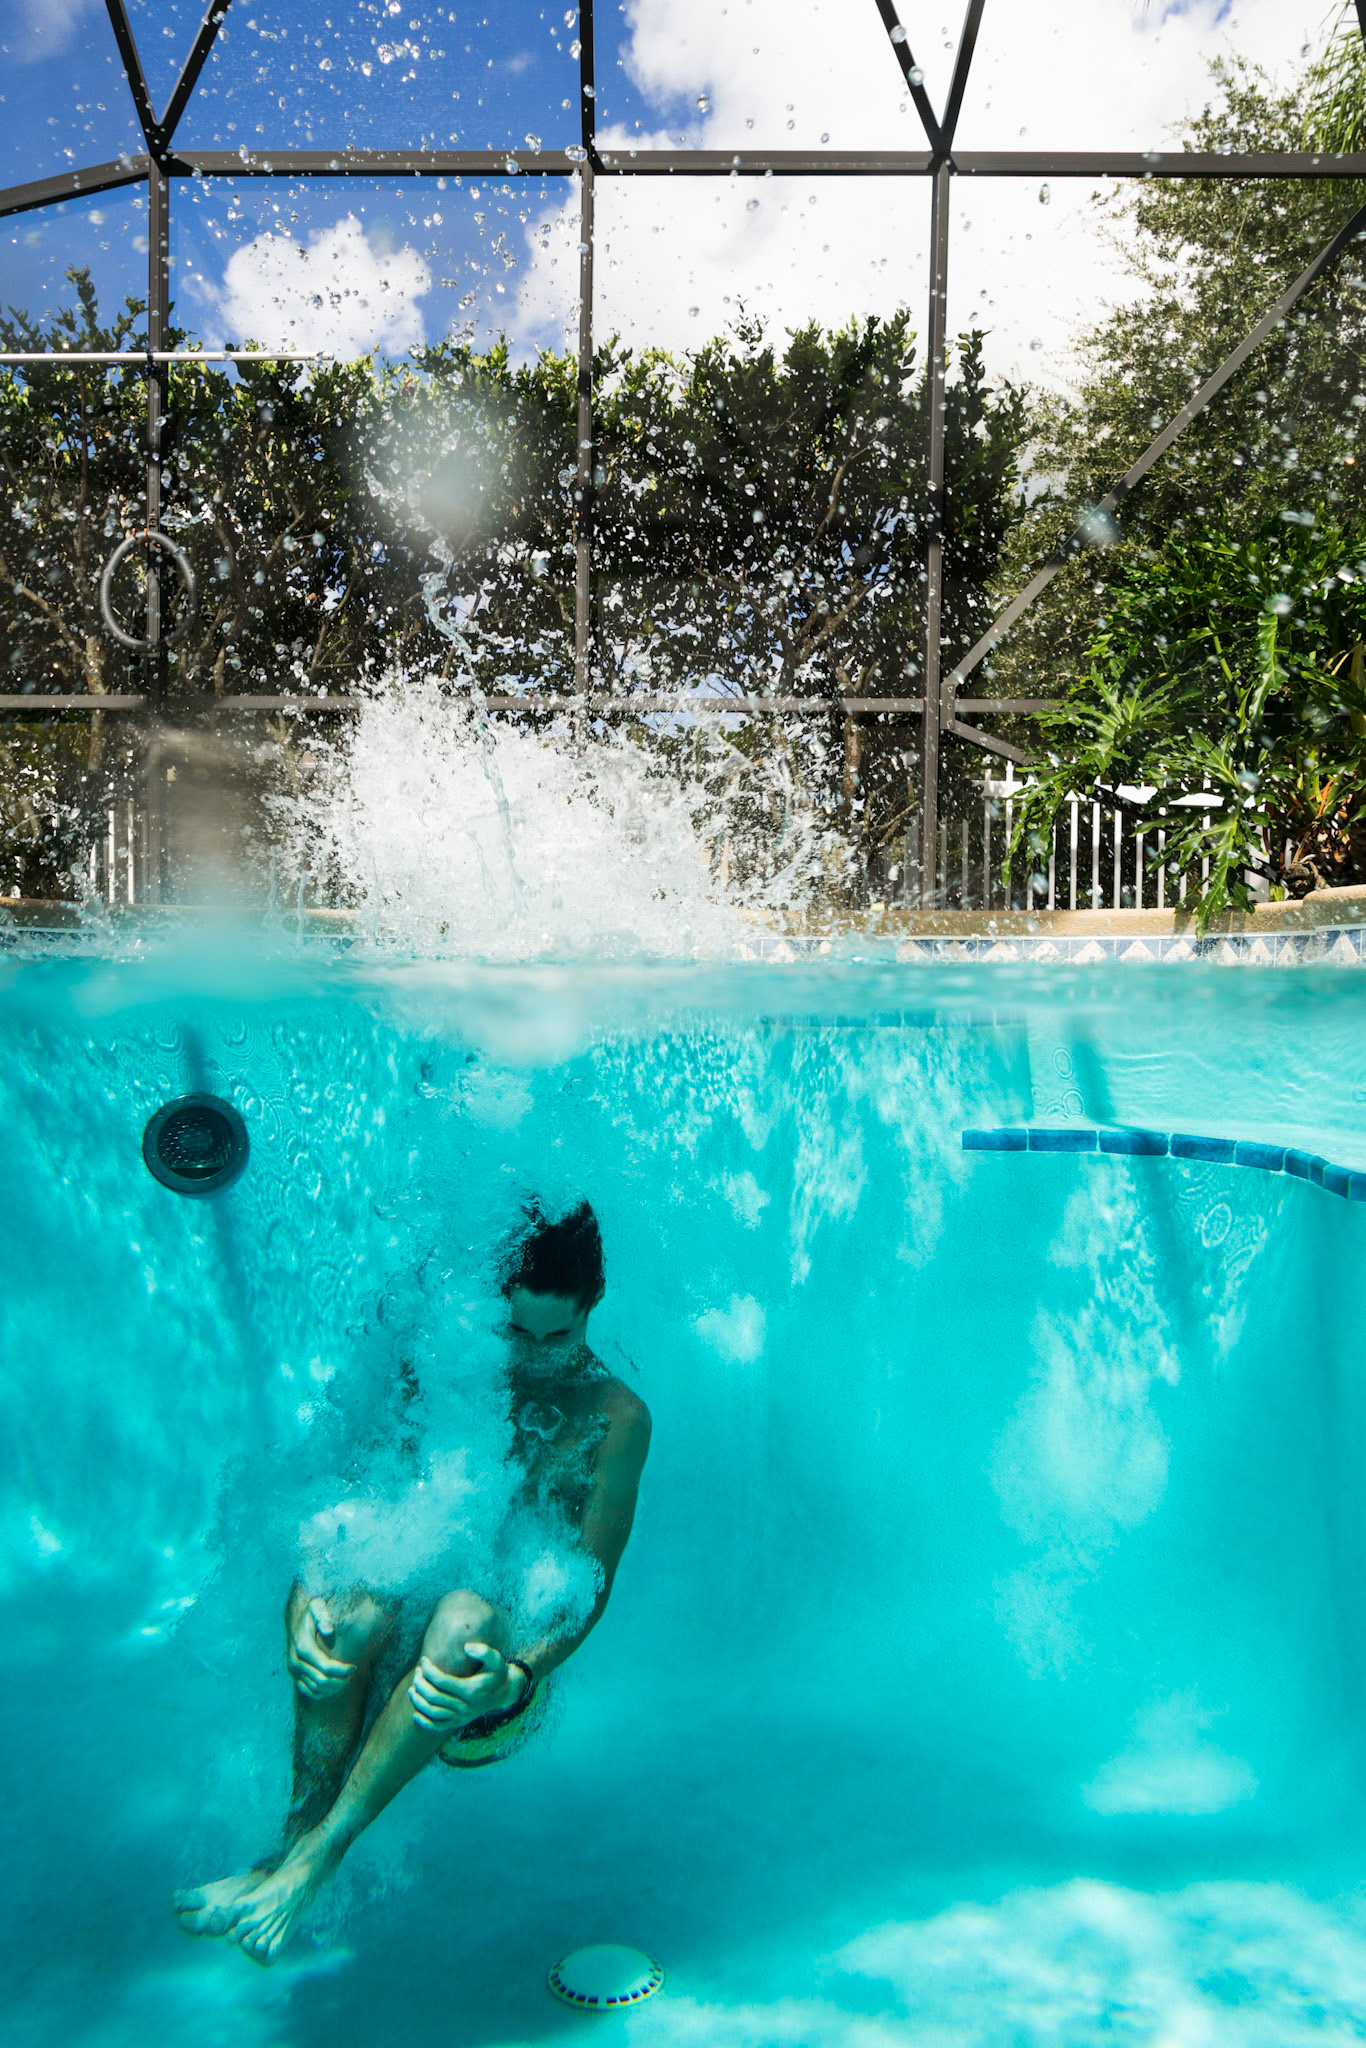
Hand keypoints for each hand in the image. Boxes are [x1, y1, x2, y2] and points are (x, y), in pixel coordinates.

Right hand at [286, 1596, 356, 1700]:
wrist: (296, 1617)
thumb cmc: (311, 1611)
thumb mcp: (316, 1607)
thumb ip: (322, 1616)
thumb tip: (329, 1630)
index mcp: (302, 1647)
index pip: (325, 1667)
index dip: (342, 1670)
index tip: (354, 1666)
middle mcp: (295, 1661)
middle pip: (321, 1681)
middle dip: (340, 1680)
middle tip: (353, 1673)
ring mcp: (294, 1670)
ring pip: (315, 1689)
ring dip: (334, 1687)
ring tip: (347, 1678)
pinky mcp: (295, 1675)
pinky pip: (308, 1692)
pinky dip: (323, 1693)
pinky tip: (336, 1685)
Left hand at [408, 1642, 526, 1732]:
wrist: (504, 1693)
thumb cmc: (496, 1672)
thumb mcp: (496, 1659)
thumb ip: (484, 1651)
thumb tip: (466, 1647)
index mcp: (471, 1690)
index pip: (442, 1681)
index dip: (429, 1670)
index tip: (424, 1660)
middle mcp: (465, 1706)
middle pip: (434, 1697)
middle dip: (421, 1683)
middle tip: (417, 1672)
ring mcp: (461, 1717)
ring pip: (433, 1713)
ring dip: (418, 1702)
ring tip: (412, 1689)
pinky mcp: (458, 1723)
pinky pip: (438, 1727)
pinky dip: (424, 1723)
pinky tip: (415, 1714)